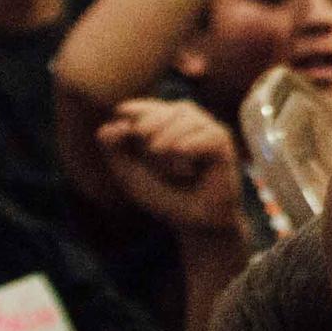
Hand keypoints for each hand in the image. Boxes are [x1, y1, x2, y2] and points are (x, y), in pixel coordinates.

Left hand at [96, 98, 247, 239]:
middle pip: (162, 110)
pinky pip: (206, 134)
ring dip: (170, 144)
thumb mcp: (130, 174)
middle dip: (150, 131)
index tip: (130, 135)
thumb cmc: (163, 195)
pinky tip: (187, 168)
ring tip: (173, 171)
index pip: (142, 108)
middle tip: (153, 156)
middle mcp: (185, 120)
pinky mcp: (222, 143)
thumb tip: (108, 125)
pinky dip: (191, 149)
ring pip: (184, 119)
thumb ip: (114, 150)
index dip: (133, 117)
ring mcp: (205, 129)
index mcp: (161, 124)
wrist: (194, 222)